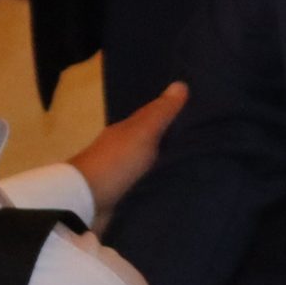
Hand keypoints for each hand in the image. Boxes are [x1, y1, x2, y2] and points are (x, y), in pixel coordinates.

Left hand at [67, 82, 185, 223]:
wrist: (85, 201)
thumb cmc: (116, 162)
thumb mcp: (142, 133)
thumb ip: (160, 113)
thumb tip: (181, 83)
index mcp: (124, 130)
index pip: (150, 117)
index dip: (170, 113)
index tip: (196, 113)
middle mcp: (120, 148)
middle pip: (149, 141)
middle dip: (169, 140)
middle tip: (200, 141)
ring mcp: (118, 173)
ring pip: (147, 164)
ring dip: (163, 164)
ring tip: (192, 167)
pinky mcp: (119, 195)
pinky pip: (143, 185)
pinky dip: (155, 184)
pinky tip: (171, 188)